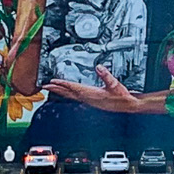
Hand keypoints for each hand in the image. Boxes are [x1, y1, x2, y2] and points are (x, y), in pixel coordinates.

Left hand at [44, 67, 164, 113]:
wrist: (128, 106)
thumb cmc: (122, 97)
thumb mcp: (115, 84)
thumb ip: (106, 75)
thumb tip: (99, 67)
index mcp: (91, 94)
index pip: (73, 88)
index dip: (62, 84)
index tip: (52, 82)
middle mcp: (88, 99)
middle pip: (68, 93)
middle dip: (56, 89)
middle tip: (45, 86)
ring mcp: (89, 101)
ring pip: (71, 96)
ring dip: (61, 92)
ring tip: (52, 89)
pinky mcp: (92, 102)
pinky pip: (76, 98)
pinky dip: (69, 94)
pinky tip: (68, 93)